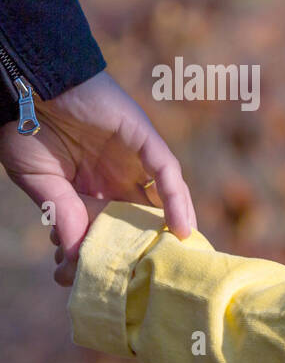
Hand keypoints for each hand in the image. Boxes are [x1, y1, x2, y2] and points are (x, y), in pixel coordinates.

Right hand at [0, 70, 194, 271]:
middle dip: (144, 248)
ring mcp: (134, 159)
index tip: (99, 279)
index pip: (110, 227)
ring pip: (162, 199)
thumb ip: (62, 212)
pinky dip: (177, 200)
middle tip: (145, 279)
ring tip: (174, 262)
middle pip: (141, 218)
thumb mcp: (40, 180)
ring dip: (169, 230)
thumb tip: (73, 254)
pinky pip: (167, 173)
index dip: (109, 253)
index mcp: (92, 188)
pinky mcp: (144, 139)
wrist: (31, 83)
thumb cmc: (26, 127)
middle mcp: (119, 176)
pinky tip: (181, 228)